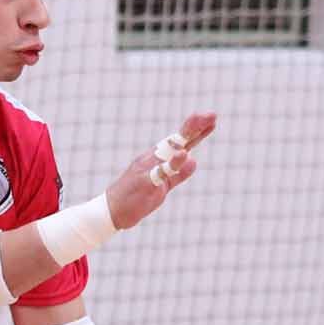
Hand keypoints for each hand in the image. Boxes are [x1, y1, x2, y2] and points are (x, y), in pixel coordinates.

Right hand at [104, 113, 215, 231]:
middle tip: (211, 114)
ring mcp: (148, 169)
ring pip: (169, 150)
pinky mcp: (145, 182)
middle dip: (194, 126)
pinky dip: (172, 163)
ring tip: (200, 123)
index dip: (198, 131)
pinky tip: (184, 155)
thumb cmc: (135, 197)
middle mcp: (154, 158)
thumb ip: (178, 175)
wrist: (111, 210)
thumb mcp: (162, 186)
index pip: (181, 142)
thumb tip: (193, 161)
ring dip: (185, 136)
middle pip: (177, 139)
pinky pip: (160, 171)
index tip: (212, 118)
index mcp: (158, 159)